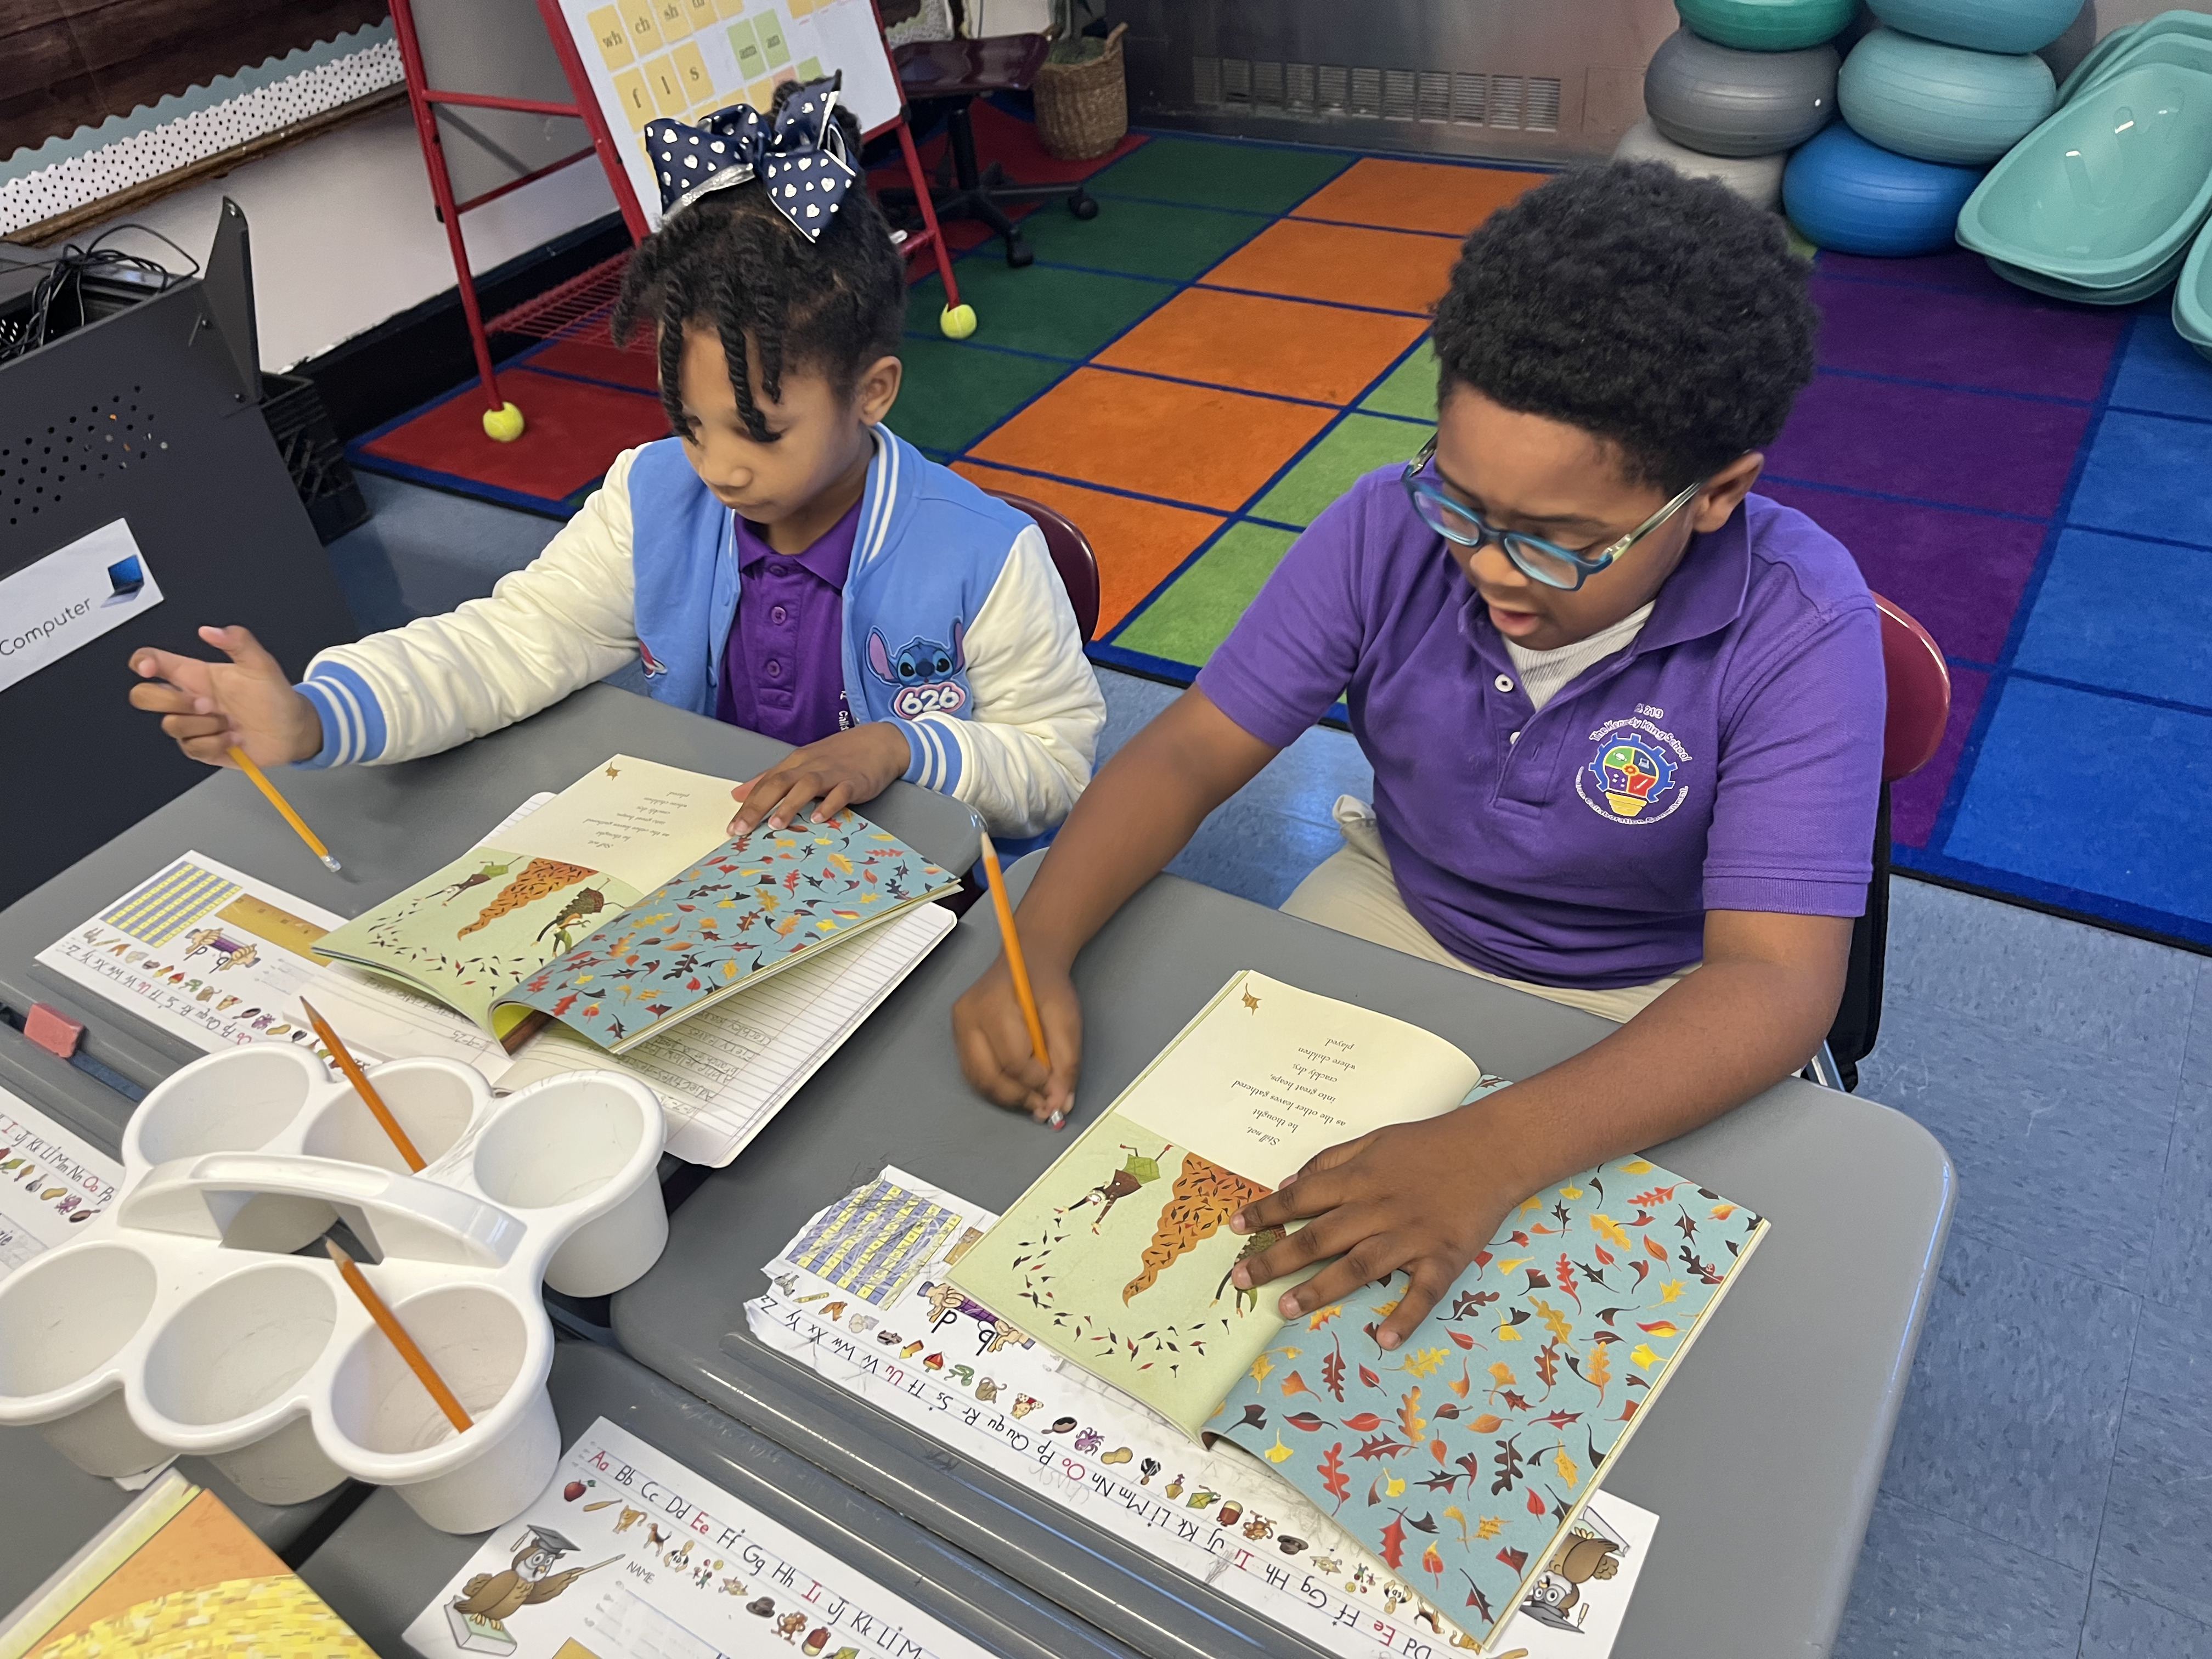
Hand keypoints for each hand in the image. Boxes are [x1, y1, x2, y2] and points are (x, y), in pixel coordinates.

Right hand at [127, 625, 322, 767]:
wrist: (292, 731)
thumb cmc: (275, 696)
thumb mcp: (261, 664)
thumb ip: (239, 641)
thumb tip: (209, 630)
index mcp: (195, 675)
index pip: (152, 662)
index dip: (141, 661)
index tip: (148, 668)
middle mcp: (189, 699)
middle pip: (144, 696)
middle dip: (171, 701)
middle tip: (206, 703)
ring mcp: (193, 724)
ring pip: (171, 725)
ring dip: (206, 725)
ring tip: (231, 722)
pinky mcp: (201, 747)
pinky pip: (191, 748)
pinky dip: (216, 744)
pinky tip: (234, 737)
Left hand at [728, 722, 911, 834]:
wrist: (879, 742)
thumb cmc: (838, 756)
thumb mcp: (801, 764)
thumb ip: (770, 779)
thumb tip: (738, 794)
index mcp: (795, 763)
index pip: (765, 783)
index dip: (747, 804)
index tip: (732, 827)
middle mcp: (809, 766)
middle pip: (779, 783)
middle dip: (758, 807)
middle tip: (742, 830)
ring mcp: (832, 773)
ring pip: (806, 786)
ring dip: (789, 805)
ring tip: (775, 825)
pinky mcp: (854, 781)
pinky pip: (840, 793)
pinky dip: (829, 805)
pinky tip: (819, 819)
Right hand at [953, 952, 1081, 1123]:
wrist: (1027, 960)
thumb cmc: (1047, 985)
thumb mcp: (1067, 1018)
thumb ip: (1066, 1062)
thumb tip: (1060, 1102)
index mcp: (994, 1004)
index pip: (1012, 1060)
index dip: (1035, 1081)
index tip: (1055, 1087)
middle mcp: (968, 1016)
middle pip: (988, 1076)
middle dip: (1019, 1097)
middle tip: (1044, 1104)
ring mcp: (958, 1027)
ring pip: (978, 1081)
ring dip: (1007, 1097)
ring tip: (1033, 1099)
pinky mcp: (959, 1036)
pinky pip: (975, 1074)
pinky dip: (997, 1087)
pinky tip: (1018, 1087)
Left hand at [1227, 1110, 1524, 1350]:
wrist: (1491, 1147)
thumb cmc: (1429, 1144)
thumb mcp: (1373, 1141)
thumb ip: (1330, 1162)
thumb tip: (1289, 1184)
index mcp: (1358, 1179)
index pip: (1300, 1199)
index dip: (1264, 1214)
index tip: (1233, 1229)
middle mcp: (1377, 1208)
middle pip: (1318, 1237)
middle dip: (1276, 1258)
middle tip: (1243, 1279)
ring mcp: (1410, 1235)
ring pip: (1358, 1266)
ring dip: (1321, 1289)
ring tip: (1288, 1308)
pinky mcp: (1443, 1256)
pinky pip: (1422, 1291)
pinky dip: (1405, 1315)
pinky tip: (1385, 1338)